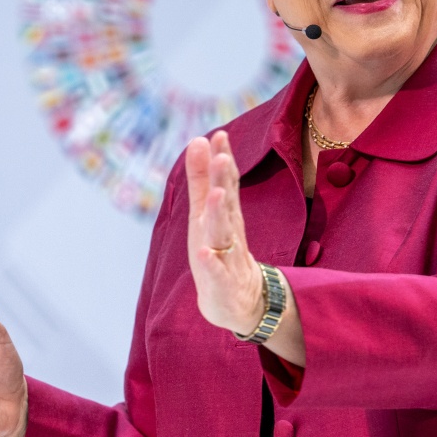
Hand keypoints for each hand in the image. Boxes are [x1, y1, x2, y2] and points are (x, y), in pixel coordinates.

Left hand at [185, 131, 265, 335]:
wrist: (238, 301)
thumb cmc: (220, 251)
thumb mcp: (208, 213)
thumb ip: (202, 178)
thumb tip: (198, 139)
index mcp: (224, 214)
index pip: (225, 183)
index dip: (223, 160)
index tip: (220, 134)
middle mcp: (228, 232)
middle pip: (226, 204)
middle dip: (223, 181)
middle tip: (221, 157)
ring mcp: (227, 258)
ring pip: (224, 234)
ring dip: (219, 214)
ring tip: (215, 195)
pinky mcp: (223, 284)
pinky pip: (217, 273)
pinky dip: (211, 263)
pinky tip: (202, 252)